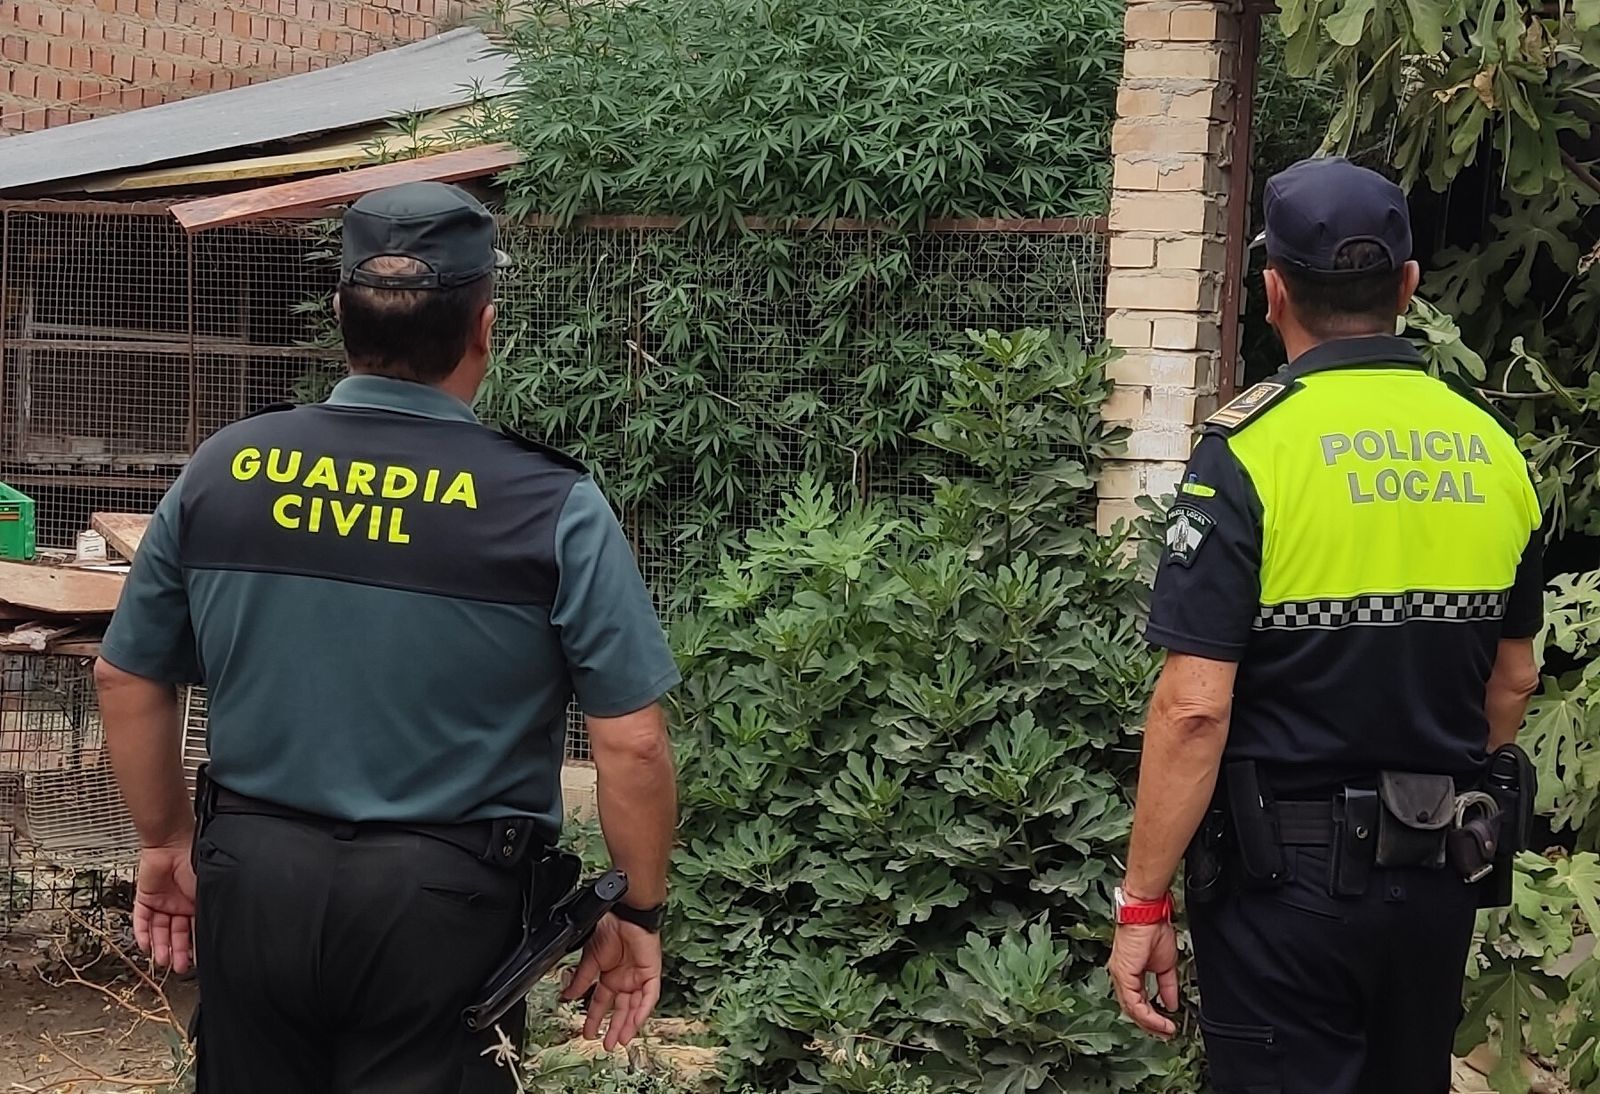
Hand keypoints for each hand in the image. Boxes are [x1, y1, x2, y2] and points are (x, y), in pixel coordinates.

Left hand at [133, 842, 196, 974]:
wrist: (173, 844)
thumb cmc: (195, 862)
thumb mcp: (205, 892)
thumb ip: (206, 912)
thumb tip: (214, 932)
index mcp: (197, 903)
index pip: (195, 930)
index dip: (195, 945)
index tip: (196, 960)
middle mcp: (180, 904)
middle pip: (177, 933)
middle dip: (178, 951)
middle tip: (178, 967)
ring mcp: (162, 902)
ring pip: (159, 930)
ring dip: (160, 946)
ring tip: (163, 961)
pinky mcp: (145, 898)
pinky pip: (141, 920)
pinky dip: (142, 933)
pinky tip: (144, 946)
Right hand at [561, 913, 661, 1050]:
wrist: (623, 915)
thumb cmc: (608, 929)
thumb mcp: (590, 960)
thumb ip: (581, 980)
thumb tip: (567, 995)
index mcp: (609, 977)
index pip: (602, 1003)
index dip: (595, 1018)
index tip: (588, 1032)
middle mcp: (624, 980)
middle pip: (620, 1010)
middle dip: (614, 1028)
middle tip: (607, 1045)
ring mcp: (639, 977)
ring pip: (635, 1007)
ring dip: (629, 1024)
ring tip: (621, 1040)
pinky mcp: (652, 973)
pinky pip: (650, 996)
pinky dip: (643, 1010)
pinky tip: (635, 1022)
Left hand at [1109, 921, 1180, 1038]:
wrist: (1147, 914)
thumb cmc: (1153, 929)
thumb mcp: (1165, 965)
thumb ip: (1167, 986)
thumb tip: (1171, 1003)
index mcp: (1129, 973)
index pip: (1137, 1002)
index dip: (1151, 1016)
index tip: (1166, 1025)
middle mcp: (1121, 976)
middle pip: (1132, 1009)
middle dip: (1150, 1024)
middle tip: (1164, 1033)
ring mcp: (1120, 975)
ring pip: (1131, 1009)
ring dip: (1150, 1023)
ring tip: (1165, 1029)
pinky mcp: (1123, 974)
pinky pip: (1133, 1002)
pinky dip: (1147, 1014)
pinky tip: (1159, 1020)